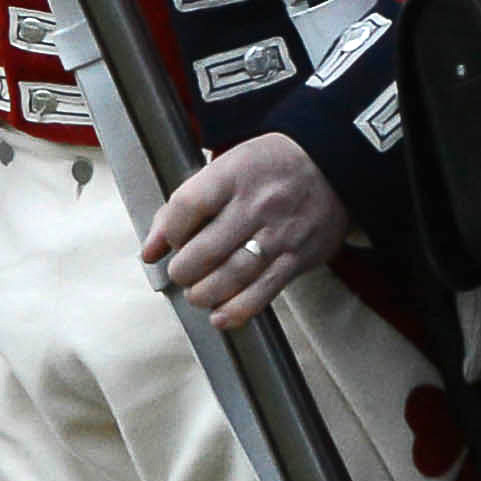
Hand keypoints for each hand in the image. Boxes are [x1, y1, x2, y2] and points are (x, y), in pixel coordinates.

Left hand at [141, 132, 348, 330]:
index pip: (186, 207)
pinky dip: (237, 310)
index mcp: (233, 173)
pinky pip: (263, 292)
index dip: (168, 232)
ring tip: (198, 293)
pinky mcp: (297, 258)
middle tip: (183, 273)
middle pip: (206, 249)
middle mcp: (256, 204)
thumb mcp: (226, 168)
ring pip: (232, 276)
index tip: (168, 242)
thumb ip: (184, 207)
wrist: (331, 165)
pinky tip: (220, 315)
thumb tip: (149, 251)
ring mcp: (279, 233)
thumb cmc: (267, 168)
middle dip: (183, 271)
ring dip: (205, 293)